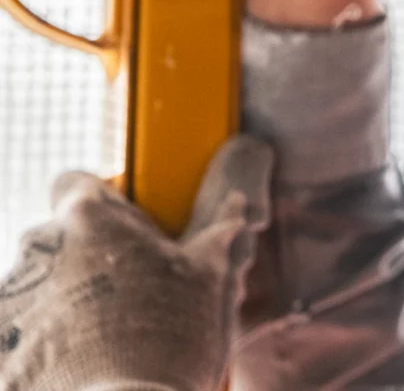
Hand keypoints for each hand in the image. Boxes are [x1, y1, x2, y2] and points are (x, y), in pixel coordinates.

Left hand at [0, 137, 272, 390]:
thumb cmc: (169, 337)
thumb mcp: (211, 275)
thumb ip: (219, 229)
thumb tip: (237, 205)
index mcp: (89, 219)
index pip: (77, 183)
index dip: (105, 203)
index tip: (129, 229)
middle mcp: (39, 251)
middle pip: (60, 239)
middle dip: (90, 258)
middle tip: (134, 289)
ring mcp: (13, 301)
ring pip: (41, 287)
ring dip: (66, 301)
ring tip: (112, 336)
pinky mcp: (1, 349)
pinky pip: (23, 334)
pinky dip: (45, 344)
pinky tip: (84, 362)